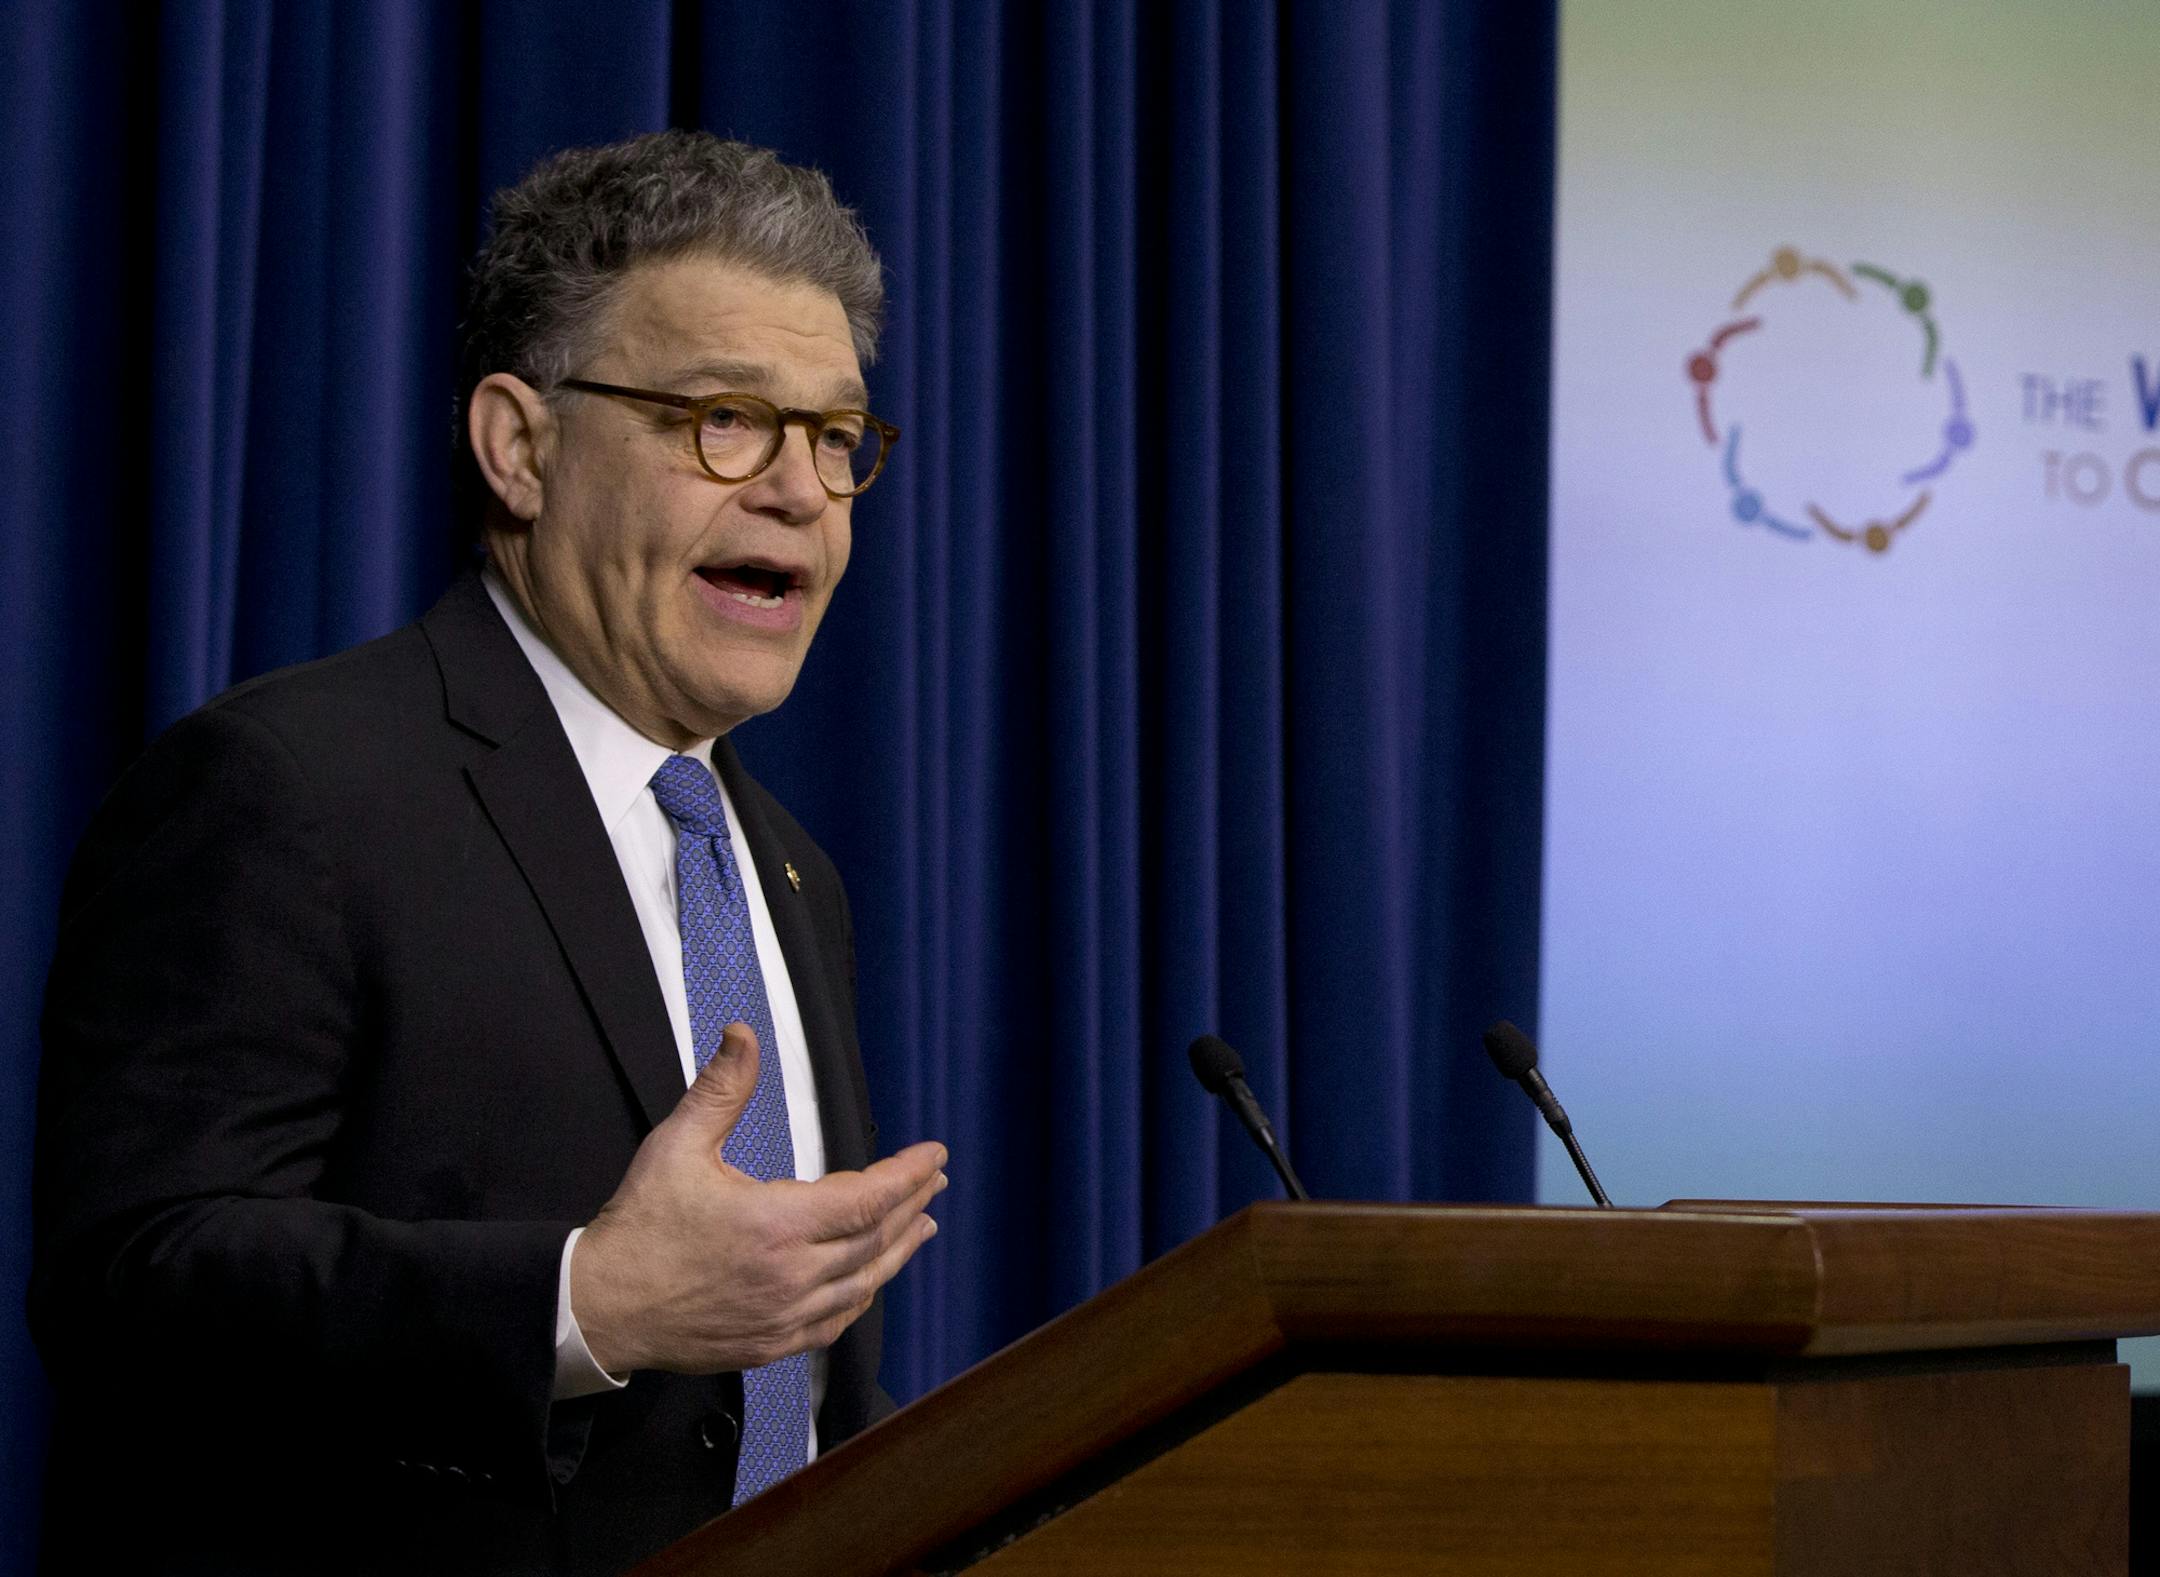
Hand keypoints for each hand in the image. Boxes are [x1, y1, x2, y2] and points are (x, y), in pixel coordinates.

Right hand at [570, 1022, 944, 1376]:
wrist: (600, 1307)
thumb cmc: (639, 1227)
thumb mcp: (676, 1145)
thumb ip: (721, 1090)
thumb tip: (743, 1034)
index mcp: (775, 1224)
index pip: (867, 1196)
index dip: (907, 1174)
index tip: (934, 1154)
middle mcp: (790, 1275)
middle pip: (876, 1239)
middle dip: (913, 1204)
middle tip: (935, 1180)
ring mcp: (783, 1316)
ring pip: (863, 1283)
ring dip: (900, 1250)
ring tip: (924, 1224)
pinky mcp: (770, 1345)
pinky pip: (835, 1323)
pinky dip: (862, 1296)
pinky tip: (873, 1281)